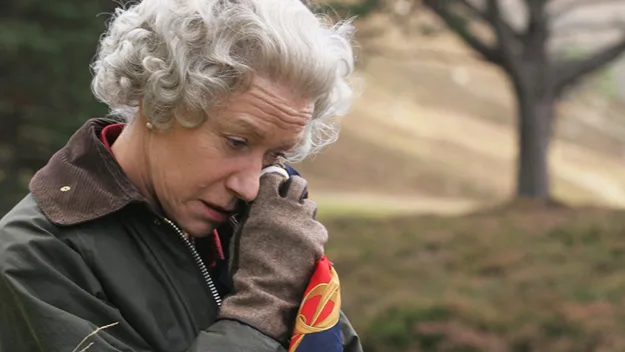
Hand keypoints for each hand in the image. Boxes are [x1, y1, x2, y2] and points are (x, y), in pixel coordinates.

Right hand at [218, 173, 326, 344]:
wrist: (265, 290)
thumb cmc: (246, 264)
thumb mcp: (243, 231)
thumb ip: (254, 212)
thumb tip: (260, 202)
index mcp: (264, 203)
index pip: (274, 176)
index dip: (275, 182)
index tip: (275, 188)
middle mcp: (287, 207)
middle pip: (299, 183)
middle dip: (295, 190)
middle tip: (291, 202)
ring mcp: (304, 221)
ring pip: (310, 205)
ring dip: (303, 213)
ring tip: (295, 229)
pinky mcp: (317, 236)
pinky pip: (318, 228)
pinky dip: (312, 235)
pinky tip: (304, 247)